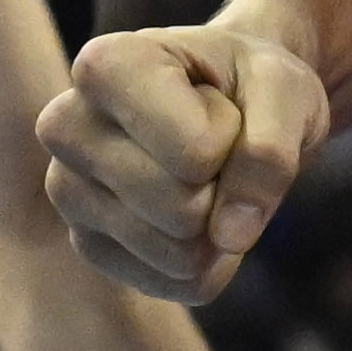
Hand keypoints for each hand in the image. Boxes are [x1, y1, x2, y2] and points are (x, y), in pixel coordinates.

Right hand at [41, 25, 332, 300]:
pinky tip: (197, 210)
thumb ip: (272, 149)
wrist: (233, 101)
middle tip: (217, 142)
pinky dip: (213, 259)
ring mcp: (68, 191)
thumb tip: (229, 236)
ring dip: (219, 222)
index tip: (220, 102)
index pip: (196, 152)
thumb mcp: (286, 88)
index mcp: (104, 66)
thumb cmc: (250, 82)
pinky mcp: (88, 244)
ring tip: (202, 170)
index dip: (234, 135)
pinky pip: (178, 285)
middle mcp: (65, 127)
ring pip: (179, 254)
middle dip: (224, 183)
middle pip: (181, 208)